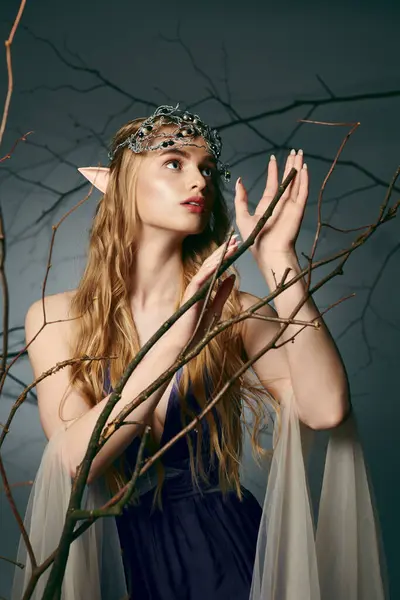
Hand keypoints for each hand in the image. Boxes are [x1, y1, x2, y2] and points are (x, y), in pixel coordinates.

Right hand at [173, 236, 238, 351]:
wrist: (184, 343)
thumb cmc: (196, 329)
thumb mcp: (215, 308)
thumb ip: (223, 293)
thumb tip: (232, 277)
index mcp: (204, 286)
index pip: (216, 266)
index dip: (225, 254)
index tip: (236, 244)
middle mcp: (198, 285)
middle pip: (211, 263)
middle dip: (223, 250)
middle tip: (235, 238)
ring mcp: (193, 289)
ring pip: (206, 268)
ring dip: (219, 256)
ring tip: (230, 246)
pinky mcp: (190, 296)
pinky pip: (200, 279)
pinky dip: (209, 270)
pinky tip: (218, 262)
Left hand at [234, 149, 308, 258]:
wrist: (268, 252)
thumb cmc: (255, 239)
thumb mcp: (242, 216)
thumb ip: (241, 199)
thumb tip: (239, 181)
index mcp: (268, 205)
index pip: (272, 184)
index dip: (273, 171)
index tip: (273, 159)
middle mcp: (281, 203)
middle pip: (287, 180)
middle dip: (290, 165)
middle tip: (294, 151)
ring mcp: (290, 206)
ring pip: (296, 182)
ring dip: (298, 168)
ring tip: (300, 154)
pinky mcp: (298, 209)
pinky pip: (302, 192)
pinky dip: (304, 180)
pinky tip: (304, 169)